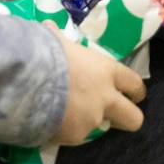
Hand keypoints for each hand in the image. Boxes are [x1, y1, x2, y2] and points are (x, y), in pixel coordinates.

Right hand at [50, 21, 145, 144]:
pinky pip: (74, 135)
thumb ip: (59, 38)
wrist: (28, 80)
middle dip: (128, 118)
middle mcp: (106, 97)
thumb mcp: (56, 40)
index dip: (135, 90)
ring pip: (100, 129)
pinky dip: (64, 131)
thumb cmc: (46, 53)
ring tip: (66, 116)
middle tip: (116, 116)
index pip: (134, 83)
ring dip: (89, 123)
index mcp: (106, 71)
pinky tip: (48, 121)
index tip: (133, 94)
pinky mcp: (75, 135)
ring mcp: (92, 119)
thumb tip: (49, 28)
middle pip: (133, 117)